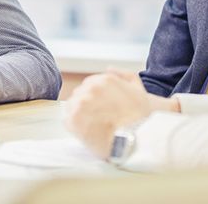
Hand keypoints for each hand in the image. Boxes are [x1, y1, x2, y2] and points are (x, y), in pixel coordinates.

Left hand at [65, 69, 179, 157]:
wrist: (136, 140)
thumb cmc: (139, 117)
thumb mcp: (138, 88)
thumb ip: (123, 74)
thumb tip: (108, 69)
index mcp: (105, 79)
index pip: (91, 85)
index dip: (96, 98)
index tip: (102, 109)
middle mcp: (91, 87)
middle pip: (81, 94)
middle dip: (87, 104)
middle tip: (98, 118)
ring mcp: (81, 103)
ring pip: (73, 105)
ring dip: (80, 114)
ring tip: (93, 125)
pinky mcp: (73, 119)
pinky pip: (68, 119)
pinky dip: (75, 125)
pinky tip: (87, 131)